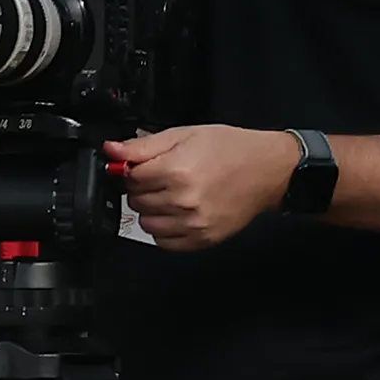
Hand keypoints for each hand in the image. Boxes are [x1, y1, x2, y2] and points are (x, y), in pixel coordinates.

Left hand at [105, 126, 300, 251]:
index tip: (147, 166)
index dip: (134, 169)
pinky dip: (165, 231)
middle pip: (136, 201)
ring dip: (153, 211)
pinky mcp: (204, 240)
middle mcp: (183, 201)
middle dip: (144, 189)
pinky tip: (178, 215)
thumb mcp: (184, 135)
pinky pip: (165, 244)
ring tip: (172, 197)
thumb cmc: (230, 149)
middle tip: (164, 179)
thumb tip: (111, 150)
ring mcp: (194, 224)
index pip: (129, 177)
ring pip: (147, 224)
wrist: (268, 171)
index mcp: (176, 171)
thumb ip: (144, 146)